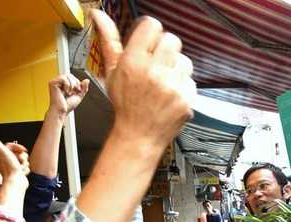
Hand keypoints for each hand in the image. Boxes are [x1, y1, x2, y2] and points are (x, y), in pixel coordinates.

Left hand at [0, 133, 28, 207]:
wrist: (16, 182)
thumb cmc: (10, 170)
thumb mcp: (2, 152)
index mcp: (1, 155)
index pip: (12, 146)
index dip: (18, 147)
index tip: (21, 150)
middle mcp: (6, 161)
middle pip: (19, 153)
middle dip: (22, 156)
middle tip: (20, 160)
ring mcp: (12, 167)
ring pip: (23, 160)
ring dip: (24, 163)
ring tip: (20, 168)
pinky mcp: (18, 172)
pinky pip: (25, 167)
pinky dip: (25, 170)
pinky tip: (21, 172)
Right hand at [48, 74, 89, 117]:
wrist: (61, 111)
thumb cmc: (66, 106)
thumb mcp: (78, 96)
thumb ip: (83, 88)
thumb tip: (87, 81)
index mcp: (64, 85)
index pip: (72, 77)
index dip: (77, 83)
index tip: (76, 91)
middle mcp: (59, 82)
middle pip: (70, 75)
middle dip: (75, 84)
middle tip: (73, 92)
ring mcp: (55, 82)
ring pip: (68, 76)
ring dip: (72, 86)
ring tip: (69, 93)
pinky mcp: (53, 83)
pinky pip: (64, 79)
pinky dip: (68, 86)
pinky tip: (65, 92)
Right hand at [91, 9, 194, 150]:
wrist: (138, 136)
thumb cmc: (125, 105)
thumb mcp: (112, 72)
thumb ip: (109, 40)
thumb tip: (100, 15)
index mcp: (133, 62)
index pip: (152, 25)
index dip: (150, 34)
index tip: (148, 45)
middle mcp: (153, 72)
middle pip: (172, 39)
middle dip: (165, 51)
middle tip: (156, 66)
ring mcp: (172, 87)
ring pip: (184, 60)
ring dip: (175, 69)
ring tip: (162, 83)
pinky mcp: (186, 99)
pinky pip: (191, 81)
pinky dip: (182, 88)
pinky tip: (169, 96)